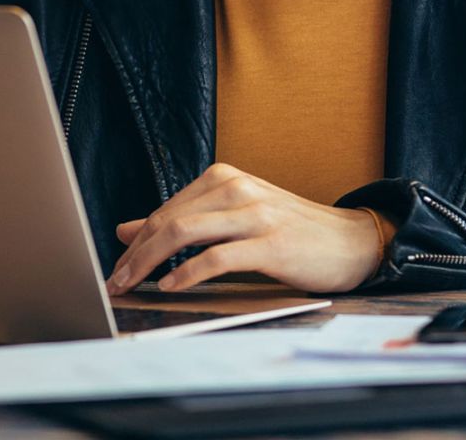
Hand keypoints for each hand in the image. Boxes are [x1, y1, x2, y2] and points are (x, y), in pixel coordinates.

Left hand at [106, 163, 379, 294]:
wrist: (350, 240)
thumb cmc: (288, 230)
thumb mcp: (231, 217)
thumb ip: (183, 220)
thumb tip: (126, 230)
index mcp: (223, 178)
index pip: (166, 210)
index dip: (136, 241)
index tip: (116, 266)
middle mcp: (235, 188)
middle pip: (169, 220)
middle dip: (136, 254)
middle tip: (114, 281)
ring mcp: (253, 213)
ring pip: (185, 233)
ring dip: (151, 262)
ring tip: (133, 285)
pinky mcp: (271, 243)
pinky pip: (218, 257)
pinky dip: (188, 272)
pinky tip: (171, 286)